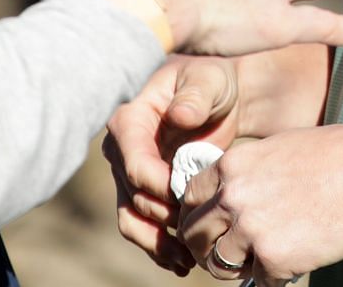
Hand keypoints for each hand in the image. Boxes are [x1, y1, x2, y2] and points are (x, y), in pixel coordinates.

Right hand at [103, 58, 242, 275]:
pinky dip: (159, 248)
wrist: (222, 98)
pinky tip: (183, 262)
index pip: (135, 165)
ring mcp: (129, 174)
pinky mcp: (143, 192)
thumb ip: (195, 97)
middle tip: (201, 229)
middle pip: (134, 197)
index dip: (160, 187)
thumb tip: (179, 116)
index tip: (191, 196)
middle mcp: (121, 150)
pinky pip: (143, 227)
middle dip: (166, 217)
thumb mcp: (209, 80)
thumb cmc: (213, 83)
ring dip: (157, 244)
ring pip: (132, 220)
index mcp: (129, 120)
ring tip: (188, 260)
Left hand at [179, 125, 342, 283]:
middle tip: (229, 254)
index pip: (190, 197)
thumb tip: (234, 192)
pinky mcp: (274, 259)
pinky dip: (275, 278)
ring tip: (262, 261)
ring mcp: (250, 230)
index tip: (211, 225)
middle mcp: (232, 197)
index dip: (198, 215)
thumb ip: (249, 171)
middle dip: (206, 247)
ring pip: (220, 264)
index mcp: (231, 166)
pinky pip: (260, 282)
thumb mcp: (279, 148)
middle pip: (194, 234)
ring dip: (237, 267)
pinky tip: (296, 263)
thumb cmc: (338, 155)